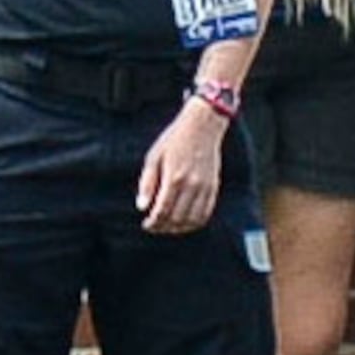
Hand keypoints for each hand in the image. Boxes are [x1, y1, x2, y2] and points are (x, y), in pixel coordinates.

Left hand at [135, 100, 223, 235]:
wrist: (202, 127)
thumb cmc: (173, 140)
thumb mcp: (153, 157)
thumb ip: (147, 183)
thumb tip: (141, 207)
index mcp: (174, 178)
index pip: (162, 211)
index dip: (153, 222)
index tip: (146, 224)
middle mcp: (191, 185)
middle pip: (177, 219)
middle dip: (164, 227)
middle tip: (154, 227)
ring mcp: (205, 187)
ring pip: (193, 220)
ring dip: (179, 228)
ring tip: (168, 226)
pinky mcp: (213, 187)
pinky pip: (206, 213)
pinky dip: (195, 222)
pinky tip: (184, 222)